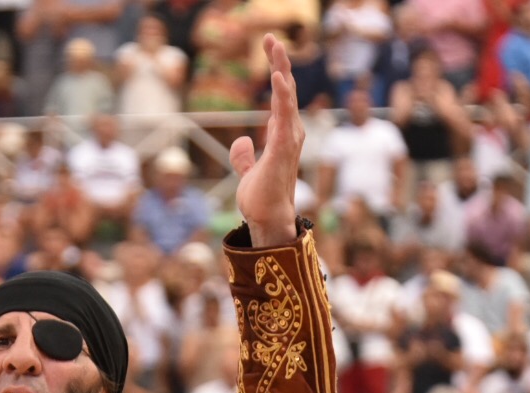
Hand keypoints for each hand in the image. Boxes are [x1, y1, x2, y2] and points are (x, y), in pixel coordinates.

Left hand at [230, 35, 302, 247]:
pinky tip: (277, 78)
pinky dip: (282, 96)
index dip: (275, 70)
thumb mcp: (247, 171)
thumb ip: (244, 156)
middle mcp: (289, 132)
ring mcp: (288, 140)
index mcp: (281, 133)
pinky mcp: (282, 150)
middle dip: (279, 63)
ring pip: (286, 98)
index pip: (279, 95)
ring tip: (275, 48)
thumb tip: (240, 142)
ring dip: (281, 72)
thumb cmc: (262, 197)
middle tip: (271, 38)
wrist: (266, 219)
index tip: (268, 47)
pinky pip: (284, 117)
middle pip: (285, 90)